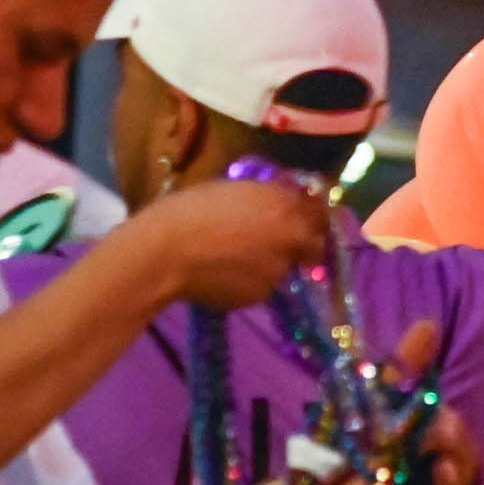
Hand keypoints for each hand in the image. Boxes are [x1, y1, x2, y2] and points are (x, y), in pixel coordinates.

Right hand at [119, 176, 332, 310]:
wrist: (163, 252)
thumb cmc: (189, 210)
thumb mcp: (234, 189)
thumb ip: (266, 198)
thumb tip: (280, 203)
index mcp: (286, 205)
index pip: (319, 212)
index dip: (310, 216)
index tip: (300, 218)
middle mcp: (292, 238)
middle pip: (314, 245)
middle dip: (301, 245)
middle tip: (275, 242)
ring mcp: (279, 270)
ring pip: (285, 267)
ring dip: (271, 263)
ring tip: (234, 258)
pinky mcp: (260, 295)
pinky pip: (262, 286)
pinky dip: (249, 281)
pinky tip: (223, 273)